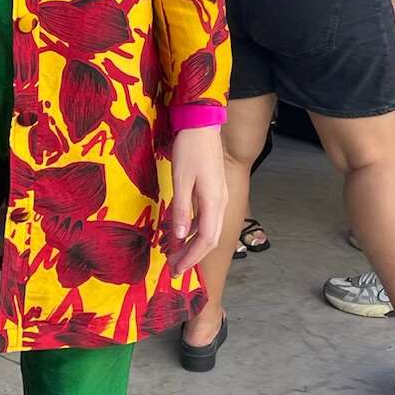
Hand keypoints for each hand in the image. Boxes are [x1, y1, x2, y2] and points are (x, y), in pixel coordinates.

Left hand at [168, 125, 226, 276]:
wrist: (202, 125)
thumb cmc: (190, 150)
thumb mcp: (181, 180)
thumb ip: (181, 210)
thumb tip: (179, 237)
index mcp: (214, 202)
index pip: (206, 240)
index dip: (192, 257)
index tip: (177, 270)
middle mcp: (221, 203)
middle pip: (210, 238)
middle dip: (193, 256)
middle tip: (174, 267)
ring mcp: (220, 197)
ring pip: (210, 229)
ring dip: (194, 244)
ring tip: (176, 253)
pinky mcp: (215, 191)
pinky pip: (208, 218)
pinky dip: (195, 229)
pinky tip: (182, 232)